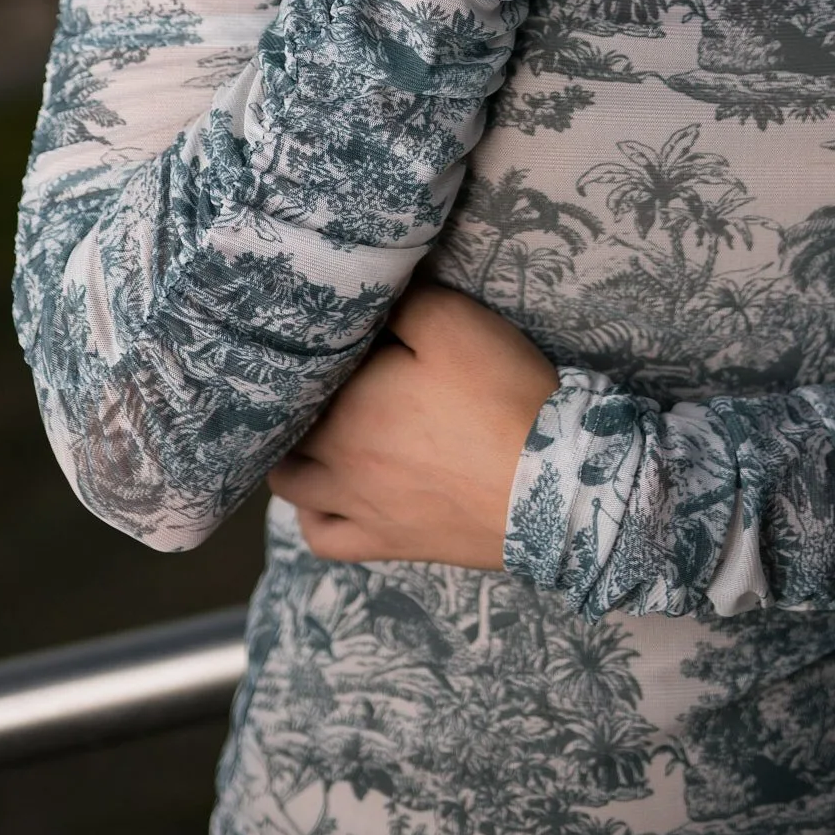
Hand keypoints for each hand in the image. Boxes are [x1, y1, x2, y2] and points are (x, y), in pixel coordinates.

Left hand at [267, 283, 557, 567]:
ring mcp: (357, 507)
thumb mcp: (453, 321)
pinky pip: (321, 537)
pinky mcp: (384, 543)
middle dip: (296, 399)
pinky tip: (328, 495)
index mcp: (344, 404)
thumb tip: (370, 291)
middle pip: (286, 426)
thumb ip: (401, 299)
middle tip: (328, 377)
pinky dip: (313, 515)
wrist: (548, 484)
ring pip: (290, 483)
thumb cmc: (499, 396)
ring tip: (317, 430)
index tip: (343, 335)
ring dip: (291, 453)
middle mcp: (334, 460)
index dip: (318, 349)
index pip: (305, 372)